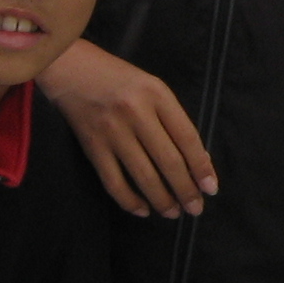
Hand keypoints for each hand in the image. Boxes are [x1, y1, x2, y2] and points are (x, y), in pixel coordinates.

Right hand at [39, 40, 216, 216]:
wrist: (72, 69)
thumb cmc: (120, 79)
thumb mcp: (153, 88)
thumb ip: (173, 119)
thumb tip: (196, 161)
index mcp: (157, 94)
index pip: (187, 138)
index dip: (201, 167)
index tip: (210, 188)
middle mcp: (136, 112)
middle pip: (168, 161)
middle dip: (185, 190)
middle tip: (196, 209)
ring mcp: (112, 131)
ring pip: (143, 176)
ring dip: (162, 200)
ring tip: (174, 213)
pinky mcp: (93, 146)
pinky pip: (114, 182)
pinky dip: (130, 201)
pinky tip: (143, 210)